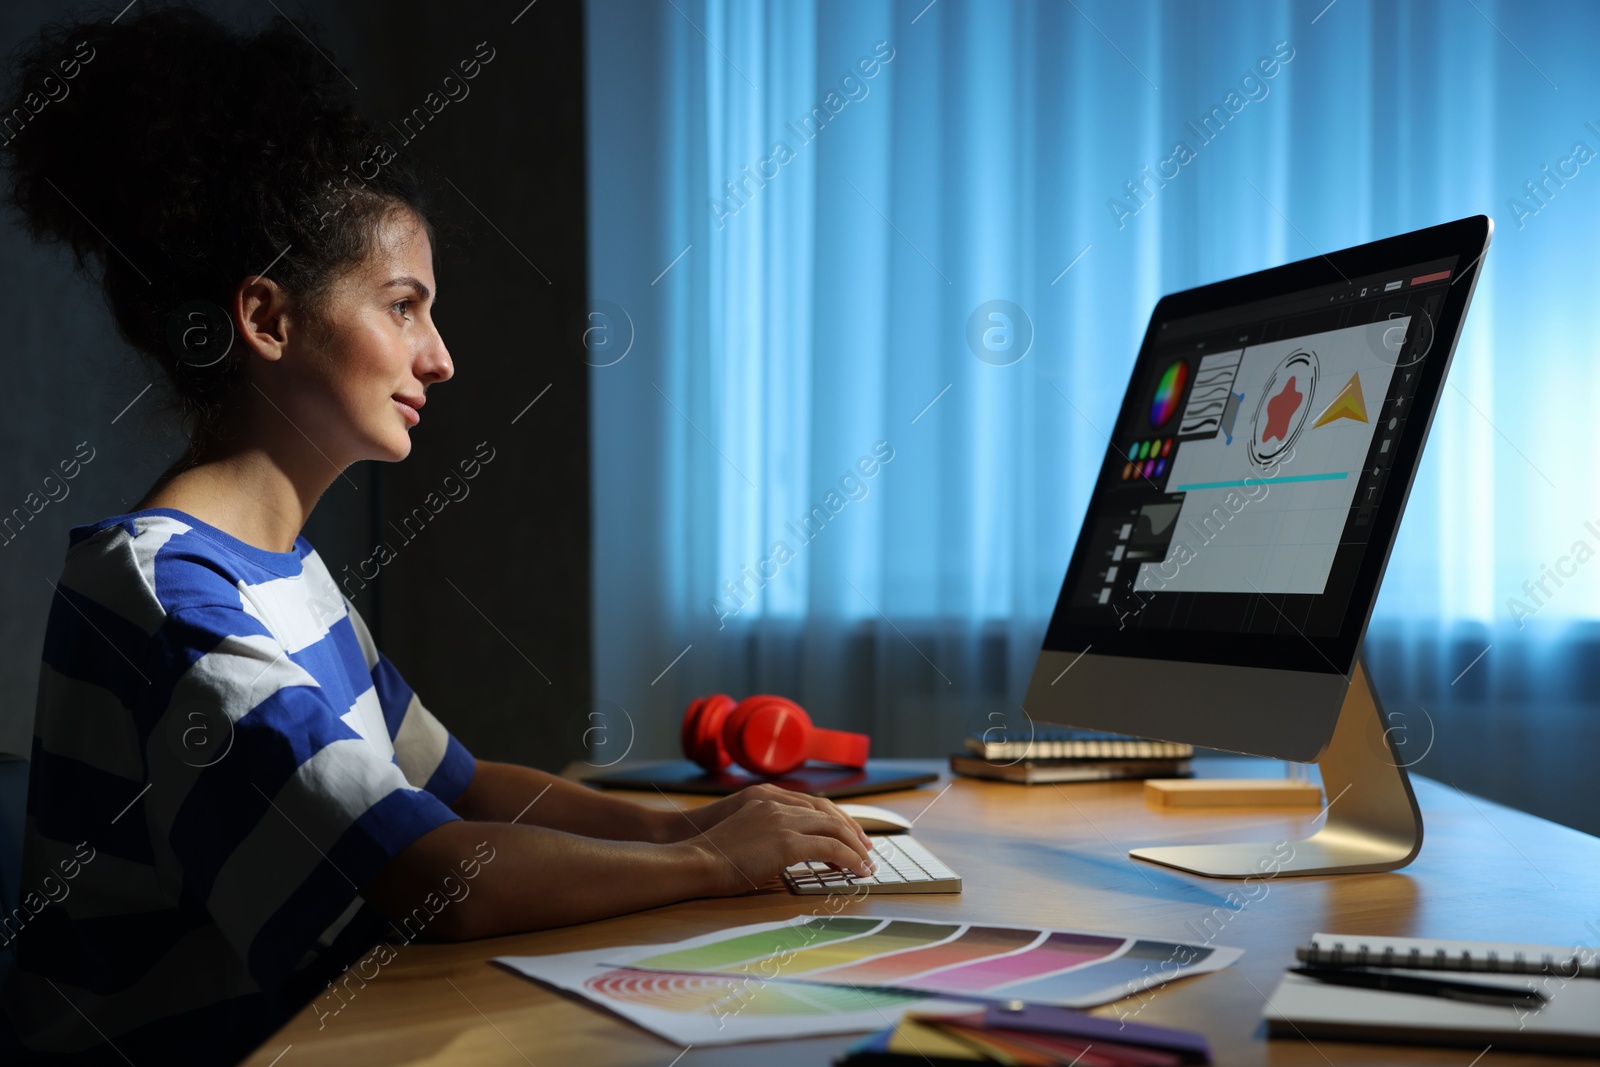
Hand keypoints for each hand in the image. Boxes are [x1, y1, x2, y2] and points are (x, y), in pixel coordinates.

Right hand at [670, 784, 871, 850]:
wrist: (693, 859)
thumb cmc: (710, 855)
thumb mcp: (741, 834)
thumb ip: (765, 836)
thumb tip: (786, 856)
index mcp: (766, 799)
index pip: (813, 804)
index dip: (836, 819)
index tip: (849, 835)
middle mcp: (777, 804)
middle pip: (828, 812)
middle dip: (852, 832)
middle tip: (866, 850)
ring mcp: (782, 820)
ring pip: (834, 828)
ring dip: (855, 847)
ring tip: (866, 864)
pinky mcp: (786, 842)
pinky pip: (831, 847)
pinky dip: (849, 859)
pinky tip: (856, 871)